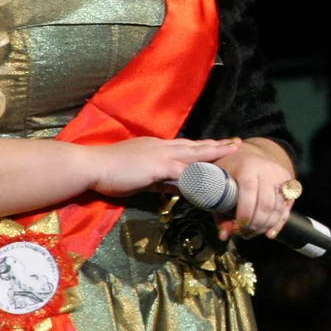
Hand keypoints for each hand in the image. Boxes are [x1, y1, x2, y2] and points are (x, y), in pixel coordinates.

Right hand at [89, 137, 241, 196]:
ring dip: (215, 153)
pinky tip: (212, 178)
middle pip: (196, 145)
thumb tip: (172, 187)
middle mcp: (162, 147)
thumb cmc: (110, 171)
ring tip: (233, 152)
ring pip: (195, 153)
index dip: (203, 147)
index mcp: (156, 147)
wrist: (93, 165)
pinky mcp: (158, 166)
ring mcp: (161, 154)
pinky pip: (183, 171)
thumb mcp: (139, 175)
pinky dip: (198, 174)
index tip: (218, 146)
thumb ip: (157, 180)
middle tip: (237, 142)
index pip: (185, 146)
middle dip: (217, 145)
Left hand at [213, 138, 296, 241]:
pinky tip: (269, 233)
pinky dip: (279, 222)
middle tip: (244, 233)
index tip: (237, 227)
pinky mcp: (289, 181)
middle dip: (255, 223)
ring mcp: (280, 174)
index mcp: (246, 165)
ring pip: (279, 207)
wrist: (249, 154)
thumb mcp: (218, 184)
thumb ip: (219, 210)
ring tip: (253, 233)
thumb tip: (224, 236)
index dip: (245, 212)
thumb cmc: (229, 171)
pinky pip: (287, 206)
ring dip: (266, 225)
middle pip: (266, 202)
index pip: (249, 190)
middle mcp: (267, 168)